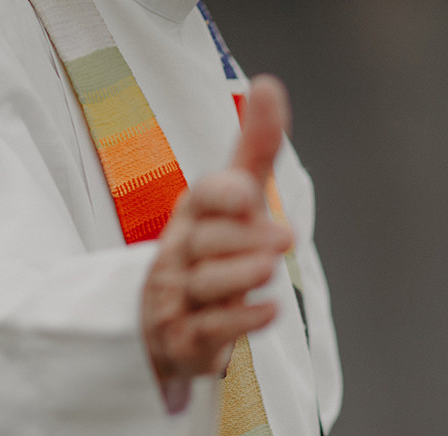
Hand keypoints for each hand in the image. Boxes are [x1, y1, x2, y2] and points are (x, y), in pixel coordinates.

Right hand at [143, 75, 294, 403]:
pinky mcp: (188, 339)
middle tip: (285, 238)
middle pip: (207, 243)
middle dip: (243, 238)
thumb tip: (267, 84)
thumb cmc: (209, 249)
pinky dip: (241, 322)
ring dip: (242, 277)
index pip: (202, 199)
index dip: (222, 195)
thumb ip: (254, 149)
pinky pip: (211, 330)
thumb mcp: (232, 200)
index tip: (247, 190)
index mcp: (194, 216)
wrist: (161, 320)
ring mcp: (181, 297)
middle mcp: (181, 253)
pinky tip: (271, 312)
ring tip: (271, 267)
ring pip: (208, 285)